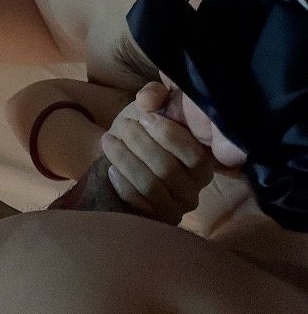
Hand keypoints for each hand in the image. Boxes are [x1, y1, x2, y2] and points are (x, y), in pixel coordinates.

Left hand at [101, 82, 217, 224]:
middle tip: (123, 126)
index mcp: (204, 157)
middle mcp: (196, 186)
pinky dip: (123, 183)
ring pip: (151, 186)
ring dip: (126, 160)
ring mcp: (177, 205)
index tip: (144, 117)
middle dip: (140, 144)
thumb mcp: (152, 106)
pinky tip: (111, 168)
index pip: (195, 155)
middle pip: (168, 170)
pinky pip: (138, 203)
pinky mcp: (157, 218)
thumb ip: (155, 95)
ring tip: (109, 141)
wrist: (125, 155)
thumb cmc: (146, 128)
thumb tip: (147, 99)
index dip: (168, 135)